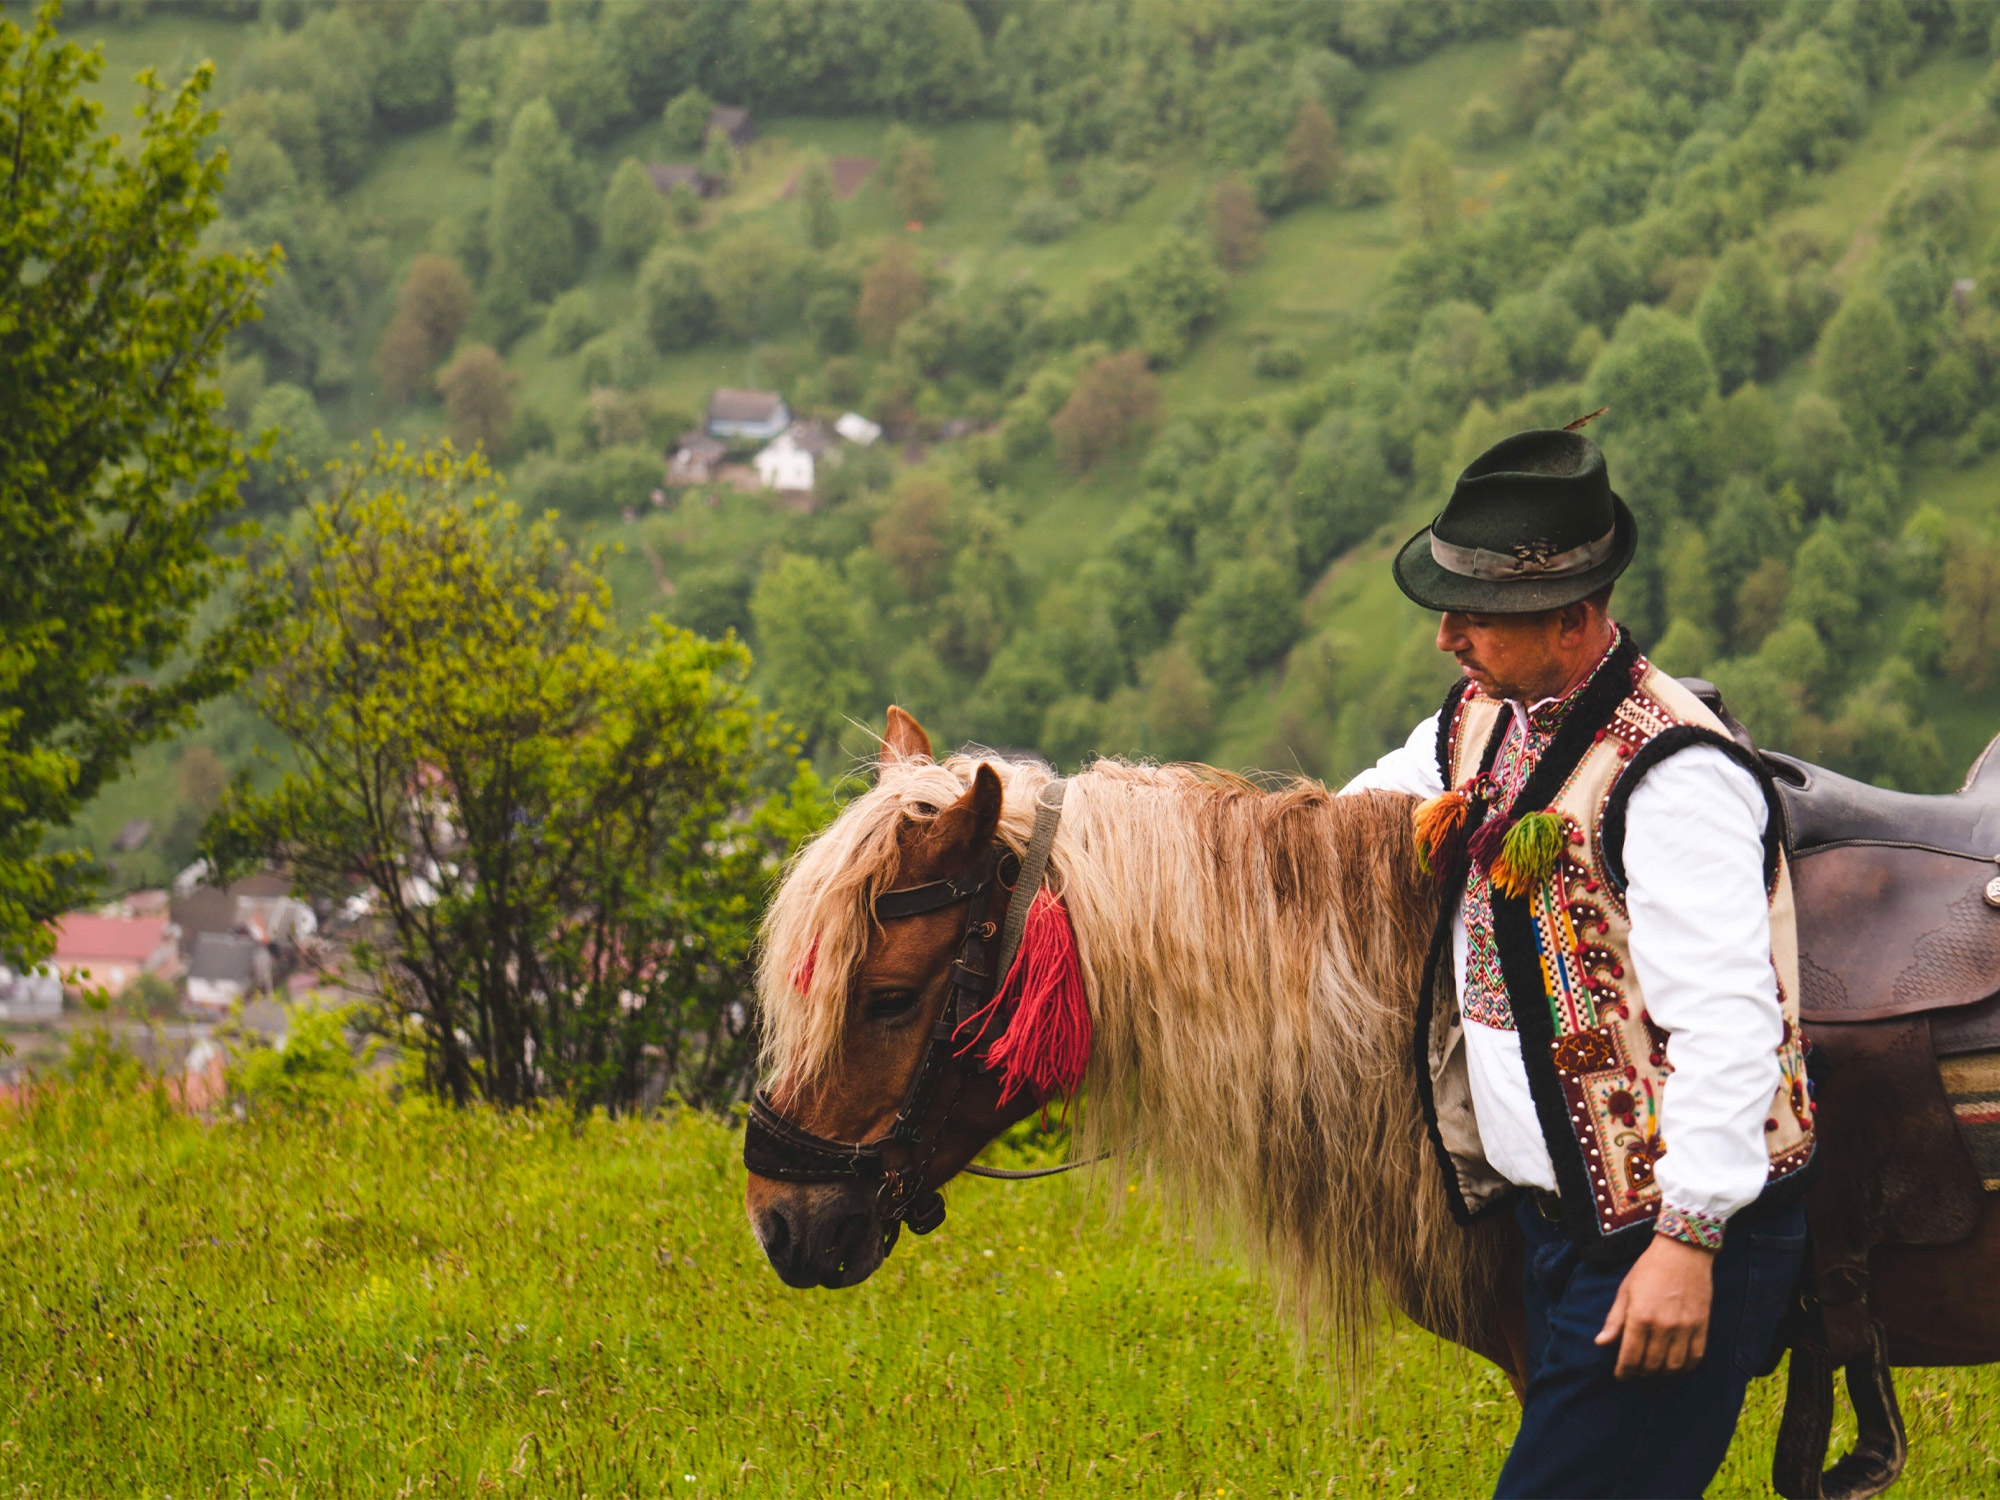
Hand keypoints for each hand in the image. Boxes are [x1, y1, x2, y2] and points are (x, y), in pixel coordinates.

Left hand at [1595, 1234, 1714, 1378]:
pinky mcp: (1702, 1326)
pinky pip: (1695, 1357)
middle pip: (1651, 1364)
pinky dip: (1685, 1367)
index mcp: (1640, 1316)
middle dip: (1640, 1372)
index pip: (1630, 1356)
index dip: (1624, 1371)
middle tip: (1635, 1372)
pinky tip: (1675, 1365)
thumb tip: (1600, 1343)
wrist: (1683, 1252)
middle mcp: (1663, 1325)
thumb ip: (1615, 1319)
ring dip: (1661, 1373)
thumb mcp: (1625, 1290)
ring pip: (1673, 1365)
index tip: (1621, 1376)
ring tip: (1653, 1370)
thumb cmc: (1648, 1268)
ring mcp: (1685, 1327)